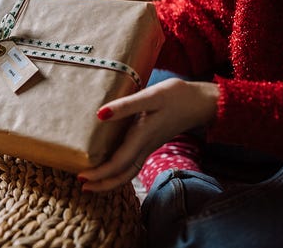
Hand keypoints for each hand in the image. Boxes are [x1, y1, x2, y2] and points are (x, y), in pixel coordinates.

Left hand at [78, 78, 218, 191]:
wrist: (201, 101)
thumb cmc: (176, 96)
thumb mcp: (151, 96)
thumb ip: (126, 105)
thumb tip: (100, 114)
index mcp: (142, 137)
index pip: (118, 164)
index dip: (100, 174)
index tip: (81, 178)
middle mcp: (145, 147)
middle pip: (123, 175)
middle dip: (102, 183)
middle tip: (82, 186)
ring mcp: (149, 147)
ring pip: (128, 172)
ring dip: (110, 180)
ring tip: (91, 181)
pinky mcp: (150, 143)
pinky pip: (132, 163)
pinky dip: (119, 170)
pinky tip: (108, 165)